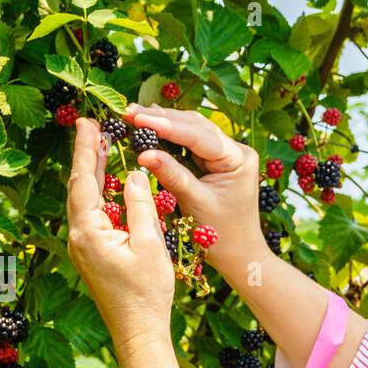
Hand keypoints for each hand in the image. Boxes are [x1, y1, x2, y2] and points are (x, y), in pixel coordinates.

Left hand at [66, 117, 174, 354]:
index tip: (87, 123)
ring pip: (85, 200)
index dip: (86, 150)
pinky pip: (93, 215)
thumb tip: (136, 174)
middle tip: (91, 126)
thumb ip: (141, 205)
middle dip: (87, 156)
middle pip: (80, 187)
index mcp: (88, 231)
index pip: (84, 180)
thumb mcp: (149, 244)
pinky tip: (110, 184)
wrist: (139, 332)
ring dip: (94, 173)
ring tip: (102, 147)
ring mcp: (83, 247)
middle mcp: (79, 237)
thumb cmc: (147, 293)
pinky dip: (101, 194)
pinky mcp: (92, 254)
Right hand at [122, 102, 268, 275]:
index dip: (167, 125)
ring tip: (134, 117)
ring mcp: (227, 154)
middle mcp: (236, 151)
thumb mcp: (195, 203)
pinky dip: (169, 137)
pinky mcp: (216, 162)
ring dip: (164, 124)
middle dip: (162, 119)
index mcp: (238, 159)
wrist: (239, 255)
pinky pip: (190, 144)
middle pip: (195, 126)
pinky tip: (149, 127)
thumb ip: (172, 175)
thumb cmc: (222, 235)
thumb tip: (143, 153)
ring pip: (192, 131)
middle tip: (129, 113)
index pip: (198, 135)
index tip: (138, 118)